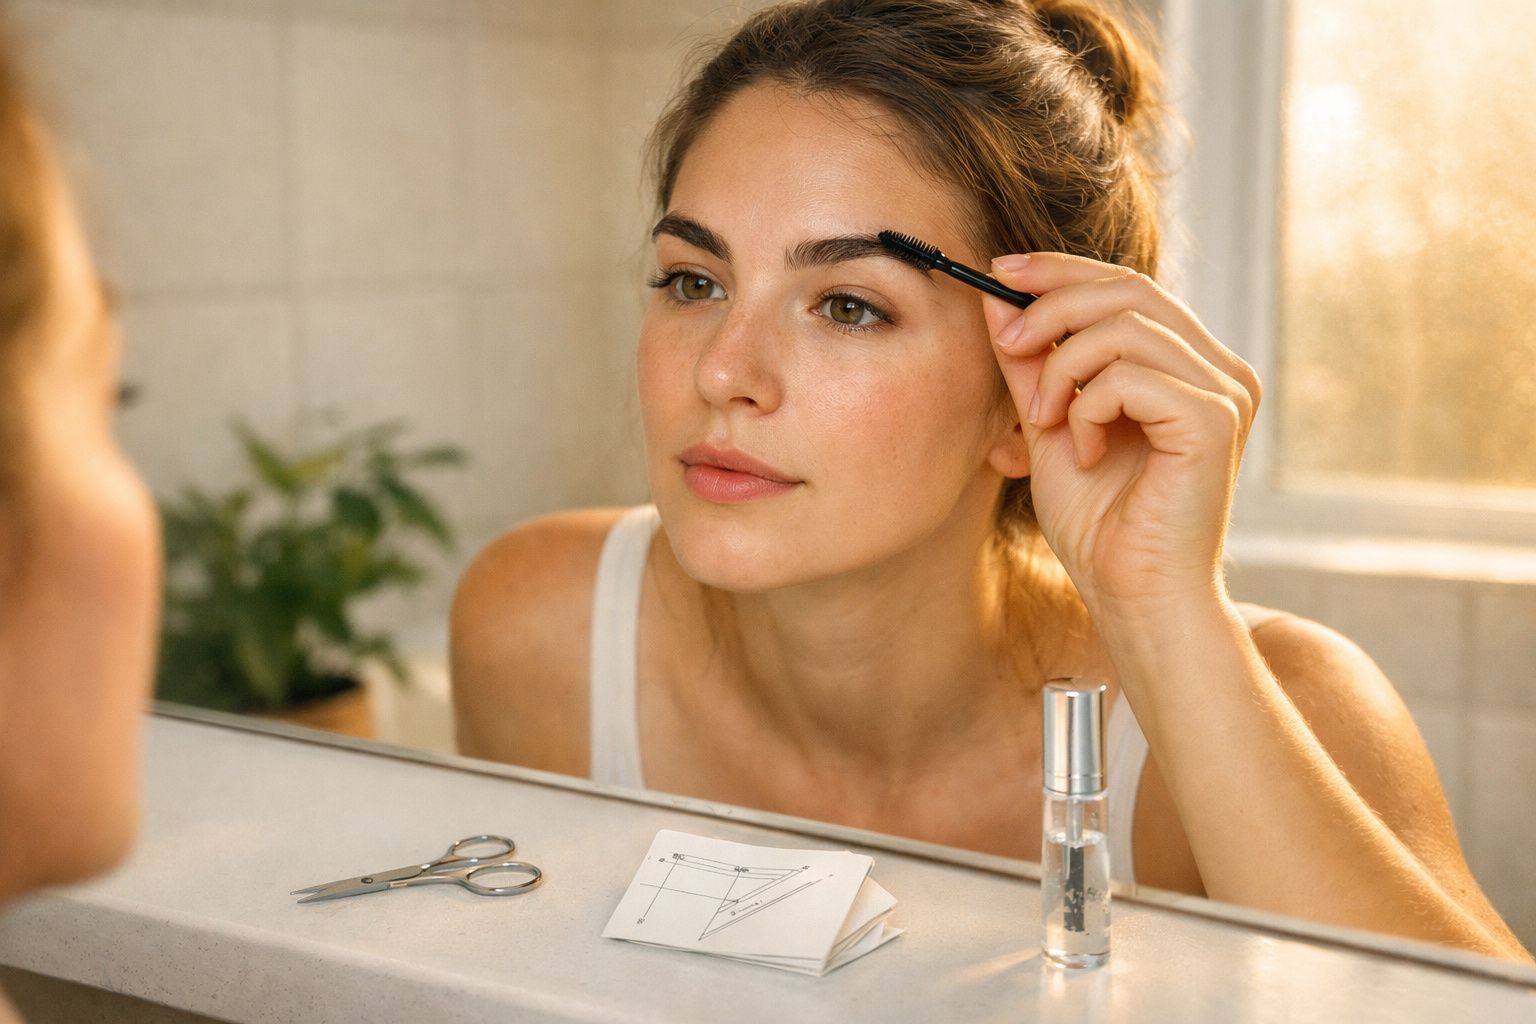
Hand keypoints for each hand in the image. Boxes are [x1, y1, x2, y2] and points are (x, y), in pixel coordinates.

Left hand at [980, 253, 1260, 615]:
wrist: (1131, 595)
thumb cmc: (1099, 524)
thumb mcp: (1049, 424)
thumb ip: (1032, 364)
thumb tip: (998, 299)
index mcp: (1188, 364)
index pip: (1127, 285)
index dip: (1061, 269)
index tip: (1000, 272)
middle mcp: (1217, 368)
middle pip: (1129, 287)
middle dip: (1052, 305)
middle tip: (1009, 342)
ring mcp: (1223, 391)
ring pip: (1124, 326)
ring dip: (1063, 369)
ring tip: (1047, 421)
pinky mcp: (1213, 418)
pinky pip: (1130, 375)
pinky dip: (1087, 407)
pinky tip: (1084, 450)